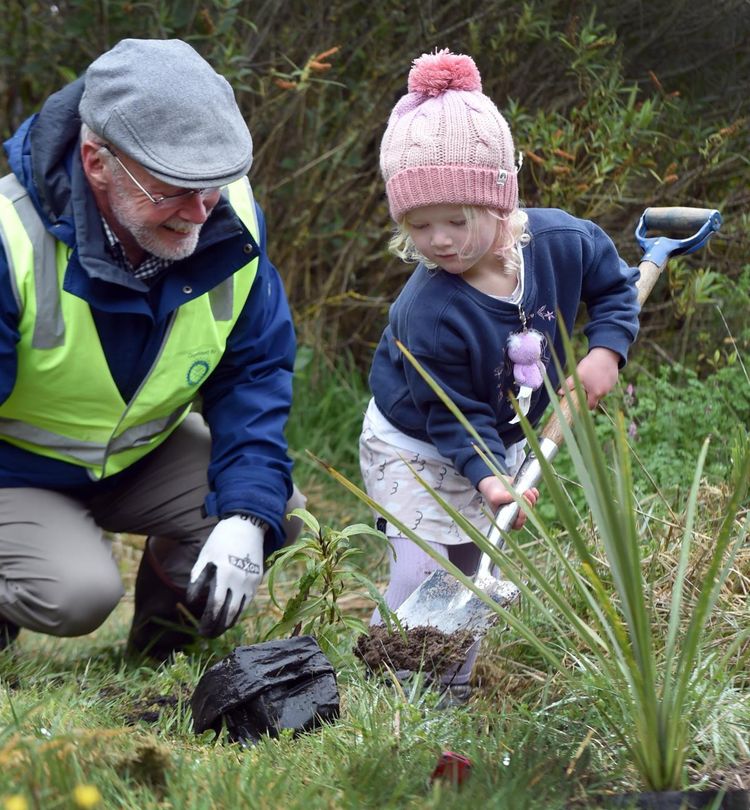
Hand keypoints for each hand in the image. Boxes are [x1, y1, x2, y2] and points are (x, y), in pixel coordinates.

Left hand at [186, 515, 265, 636]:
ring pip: (241, 610)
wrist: (247, 525)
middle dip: (218, 628)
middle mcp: (239, 580)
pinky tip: (230, 616)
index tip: (200, 630)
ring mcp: (250, 581)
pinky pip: (248, 601)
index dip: (207, 621)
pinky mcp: (257, 579)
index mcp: (224, 574)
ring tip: (218, 630)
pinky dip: (239, 611)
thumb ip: (197, 578)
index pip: (215, 606)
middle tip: (208, 636)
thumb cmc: (221, 540)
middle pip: (229, 613)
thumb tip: (192, 601)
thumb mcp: (205, 556)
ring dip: (229, 623)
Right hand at [478, 475, 538, 528]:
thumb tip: (519, 497)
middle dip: (528, 505)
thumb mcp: (495, 496)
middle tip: (524, 496)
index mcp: (507, 518)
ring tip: (526, 490)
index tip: (521, 509)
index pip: (517, 524)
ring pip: (532, 505)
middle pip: (526, 515)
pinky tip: (531, 489)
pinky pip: (534, 497)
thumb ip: (505, 498)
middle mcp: (515, 513)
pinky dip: (534, 493)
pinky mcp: (526, 497)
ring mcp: (521, 505)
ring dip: (531, 498)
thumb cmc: (492, 492)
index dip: (522, 518)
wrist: (494, 481)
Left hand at [560, 347, 619, 408]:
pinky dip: (602, 382)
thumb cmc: (590, 365)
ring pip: (601, 391)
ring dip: (596, 388)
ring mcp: (611, 386)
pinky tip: (598, 373)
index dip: (584, 404)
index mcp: (596, 393)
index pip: (590, 406)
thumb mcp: (578, 375)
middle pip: (596, 399)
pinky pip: (606, 385)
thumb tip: (559, 393)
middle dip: (590, 395)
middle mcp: (605, 392)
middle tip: (584, 386)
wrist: (605, 354)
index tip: (580, 399)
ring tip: (591, 377)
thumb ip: (568, 385)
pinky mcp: (614, 380)